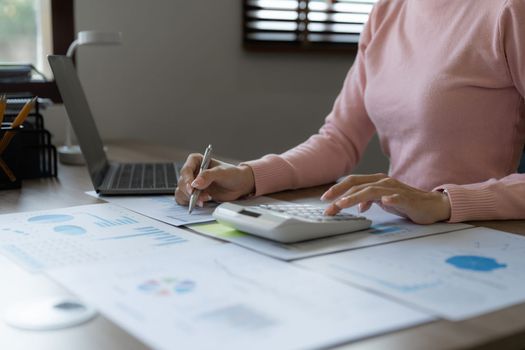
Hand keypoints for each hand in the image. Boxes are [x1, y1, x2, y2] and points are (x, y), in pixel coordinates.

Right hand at [175, 153, 254, 206]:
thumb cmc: (232, 174)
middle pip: (182, 182)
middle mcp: (192, 172)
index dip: (187, 179)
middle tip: (200, 197)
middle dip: (190, 192)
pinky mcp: (194, 194)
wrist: (239, 185)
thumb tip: (195, 183)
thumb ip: (208, 176)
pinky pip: (184, 199)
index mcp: (196, 161)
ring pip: (181, 191)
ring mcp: (192, 184)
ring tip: (205, 200)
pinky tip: (202, 202)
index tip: (192, 188)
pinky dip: (190, 202)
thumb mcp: (222, 172)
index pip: (186, 169)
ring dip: (190, 198)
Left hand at [320, 173, 450, 223]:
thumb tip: (357, 206)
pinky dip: (391, 198)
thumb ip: (369, 200)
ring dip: (356, 197)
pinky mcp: (407, 199)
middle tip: (328, 207)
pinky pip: (398, 197)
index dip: (337, 188)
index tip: (324, 199)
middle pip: (358, 186)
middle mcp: (384, 182)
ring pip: (372, 191)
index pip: (352, 182)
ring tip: (343, 204)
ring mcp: (395, 189)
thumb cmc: (405, 202)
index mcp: (376, 181)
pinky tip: (384, 202)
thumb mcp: (382, 201)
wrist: (431, 205)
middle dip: (340, 196)